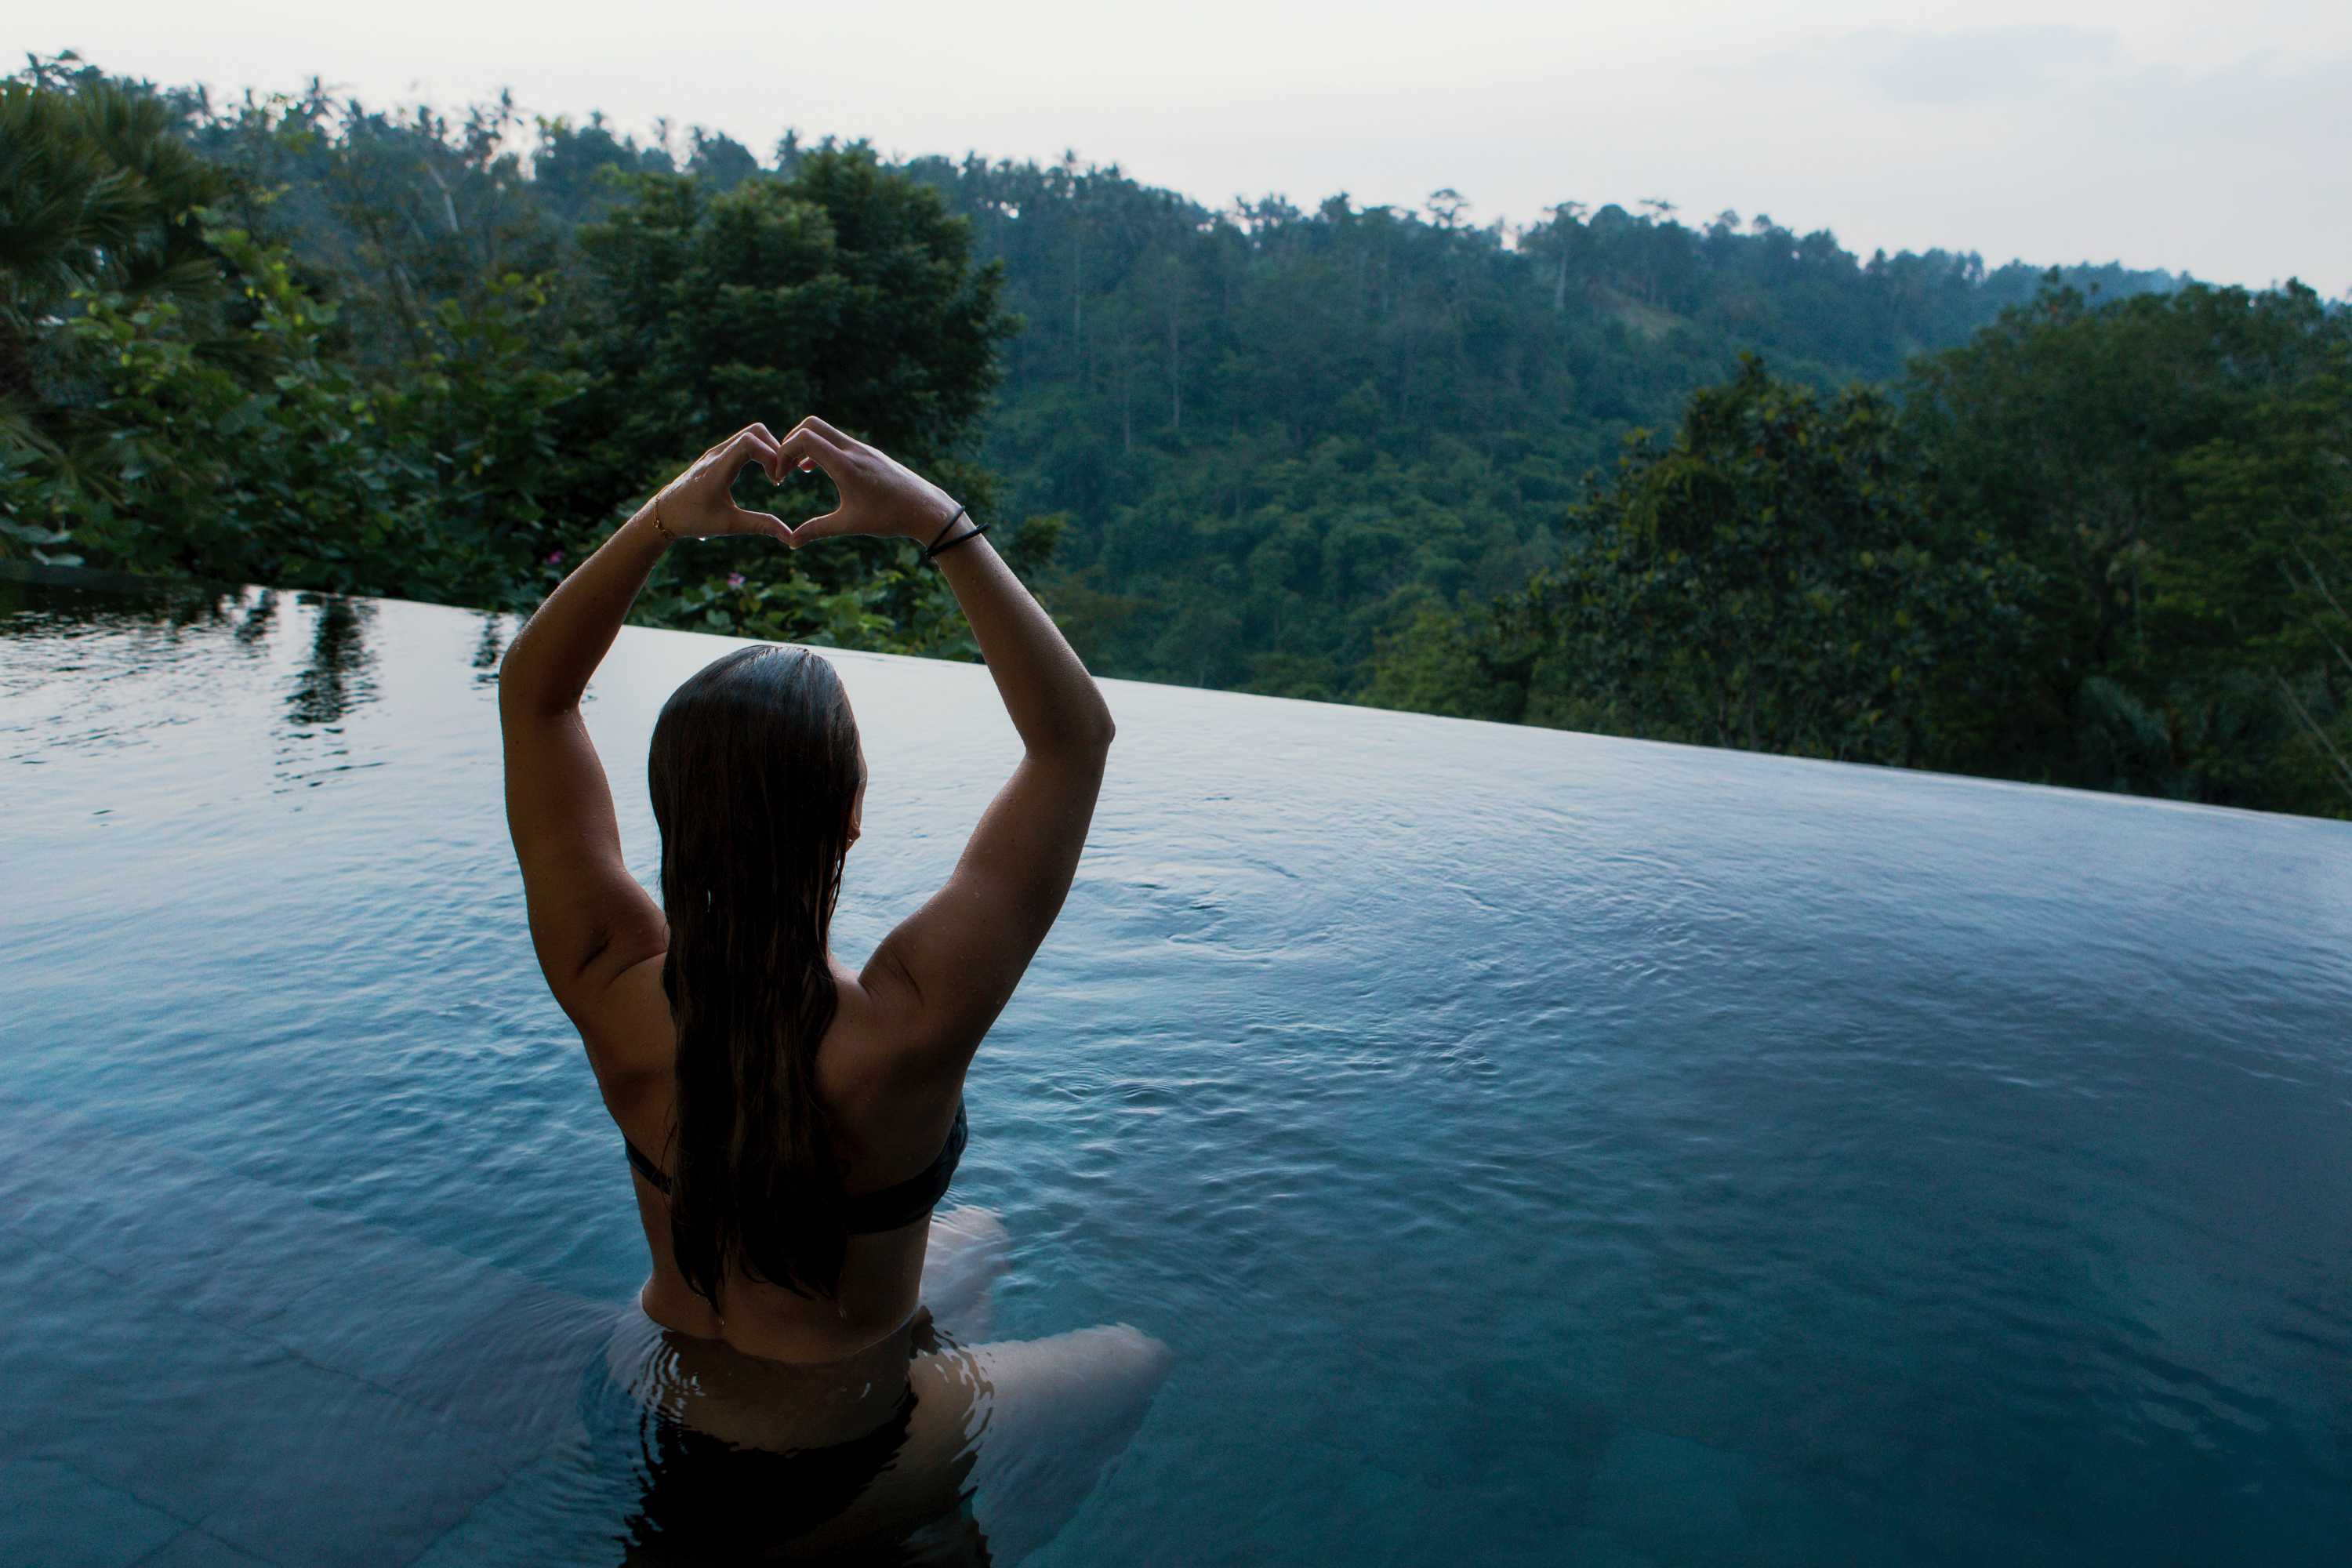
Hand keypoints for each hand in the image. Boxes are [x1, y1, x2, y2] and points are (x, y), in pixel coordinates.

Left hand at [647, 425, 791, 541]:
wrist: (664, 513)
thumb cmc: (694, 520)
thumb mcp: (729, 525)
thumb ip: (761, 526)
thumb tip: (791, 537)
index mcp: (717, 469)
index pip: (750, 442)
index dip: (771, 456)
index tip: (777, 481)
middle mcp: (716, 454)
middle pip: (755, 431)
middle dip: (776, 449)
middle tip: (780, 476)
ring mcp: (716, 452)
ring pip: (750, 434)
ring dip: (768, 450)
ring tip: (774, 476)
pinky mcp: (717, 454)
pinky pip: (743, 442)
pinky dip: (759, 451)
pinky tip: (763, 473)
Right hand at [771, 416, 961, 547]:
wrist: (926, 509)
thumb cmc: (889, 518)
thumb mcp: (849, 525)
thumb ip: (817, 530)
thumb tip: (791, 543)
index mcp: (845, 464)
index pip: (804, 439)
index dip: (783, 453)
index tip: (779, 477)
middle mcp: (853, 450)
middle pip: (811, 425)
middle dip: (790, 443)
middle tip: (784, 468)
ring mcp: (863, 449)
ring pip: (825, 431)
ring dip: (806, 446)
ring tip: (797, 471)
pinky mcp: (869, 453)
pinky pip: (838, 441)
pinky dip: (821, 449)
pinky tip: (816, 469)